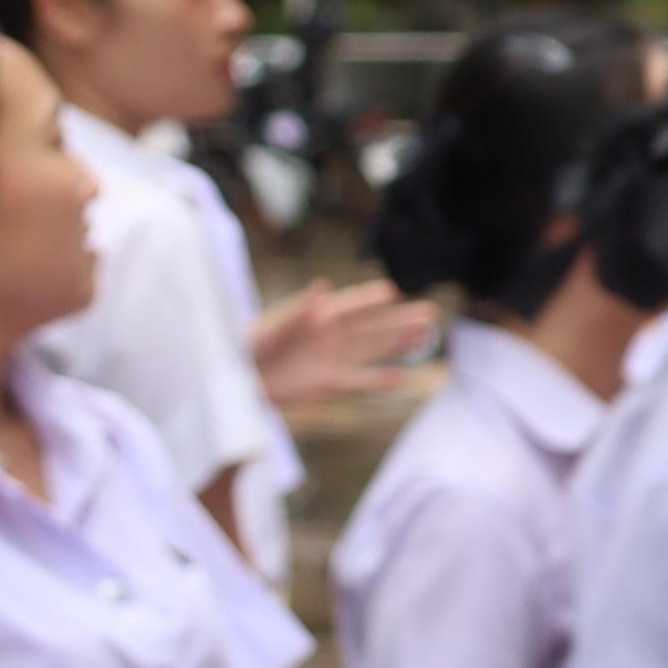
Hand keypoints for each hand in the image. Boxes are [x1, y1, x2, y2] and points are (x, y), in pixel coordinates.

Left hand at [250, 274, 437, 412]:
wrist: (238, 378)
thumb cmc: (251, 345)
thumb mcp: (275, 324)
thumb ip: (302, 307)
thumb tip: (323, 285)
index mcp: (317, 316)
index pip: (351, 305)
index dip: (371, 298)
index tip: (393, 291)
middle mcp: (329, 336)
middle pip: (372, 327)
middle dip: (400, 320)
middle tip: (430, 312)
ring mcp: (331, 359)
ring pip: (372, 350)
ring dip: (398, 344)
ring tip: (425, 336)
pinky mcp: (327, 382)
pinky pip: (359, 380)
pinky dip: (379, 379)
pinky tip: (400, 377)